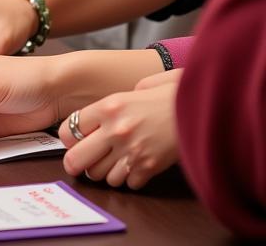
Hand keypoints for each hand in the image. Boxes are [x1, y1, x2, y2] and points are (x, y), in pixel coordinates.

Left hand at [59, 68, 180, 188]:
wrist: (201, 110)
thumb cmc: (170, 95)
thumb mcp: (137, 87)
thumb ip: (115, 101)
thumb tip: (103, 111)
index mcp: (108, 107)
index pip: (69, 129)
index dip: (68, 137)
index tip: (72, 140)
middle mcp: (115, 130)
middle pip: (77, 158)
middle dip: (74, 163)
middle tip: (75, 164)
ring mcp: (132, 151)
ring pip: (101, 175)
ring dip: (103, 172)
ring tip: (108, 164)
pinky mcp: (149, 168)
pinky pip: (126, 183)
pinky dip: (127, 179)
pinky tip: (131, 168)